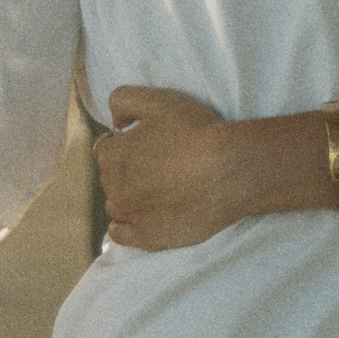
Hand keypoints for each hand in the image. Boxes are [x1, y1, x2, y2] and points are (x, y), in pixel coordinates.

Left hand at [96, 87, 243, 250]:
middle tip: (162, 167)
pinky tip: (145, 217)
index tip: (151, 146)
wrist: (232, 170)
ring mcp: (130, 214)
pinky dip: (127, 227)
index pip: (107, 149)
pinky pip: (121, 235)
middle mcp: (114, 186)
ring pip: (117, 205)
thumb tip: (114, 122)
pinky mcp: (148, 237)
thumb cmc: (199, 132)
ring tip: (161, 192)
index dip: (128, 145)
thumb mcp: (160, 101)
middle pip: (112, 178)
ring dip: (130, 198)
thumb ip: (123, 100)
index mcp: (113, 154)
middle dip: (129, 172)